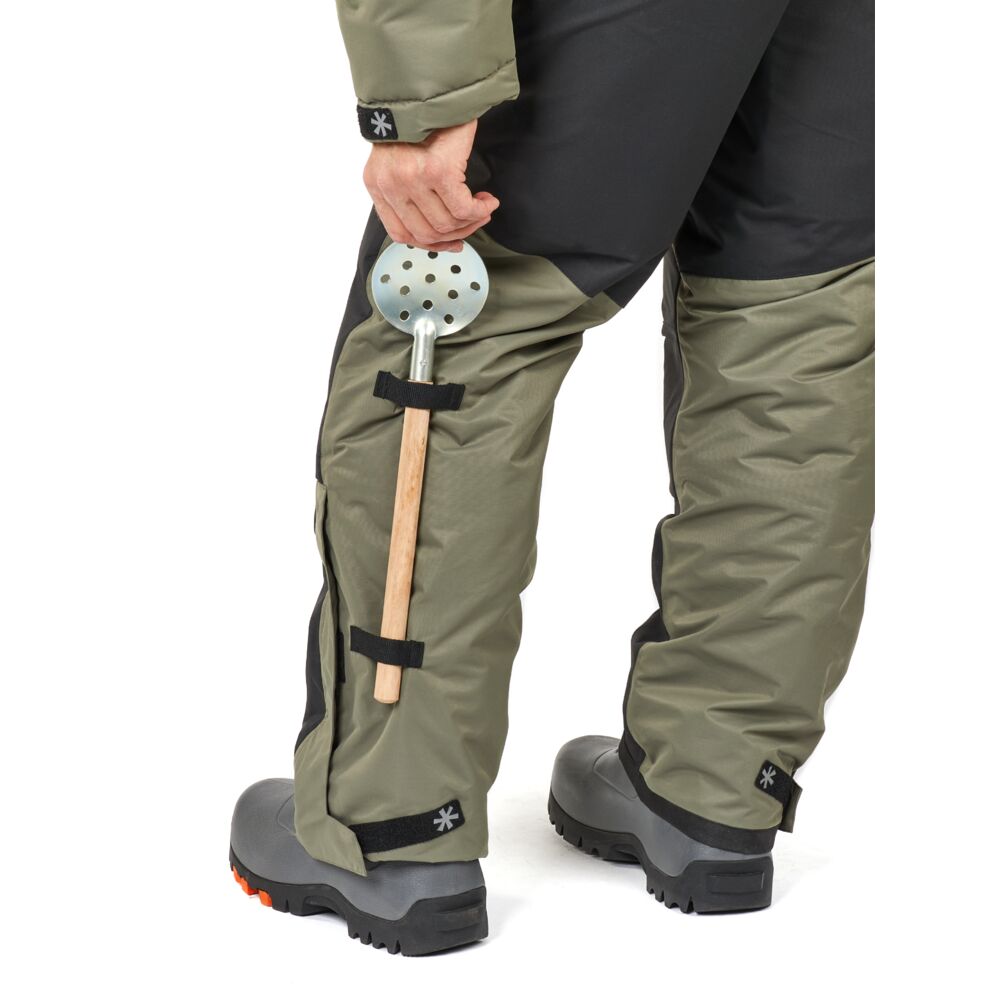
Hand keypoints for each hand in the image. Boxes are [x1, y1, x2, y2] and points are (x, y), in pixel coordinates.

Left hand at [363, 120, 498, 251]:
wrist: (433, 85)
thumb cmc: (422, 119)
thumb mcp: (402, 160)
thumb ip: (409, 194)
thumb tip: (439, 233)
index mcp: (378, 183)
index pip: (401, 233)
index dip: (430, 243)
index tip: (451, 242)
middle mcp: (390, 183)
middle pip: (426, 233)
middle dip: (457, 233)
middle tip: (474, 221)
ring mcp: (411, 178)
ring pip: (446, 224)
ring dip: (471, 221)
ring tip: (482, 208)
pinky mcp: (437, 171)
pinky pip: (462, 209)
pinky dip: (479, 210)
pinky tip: (487, 201)